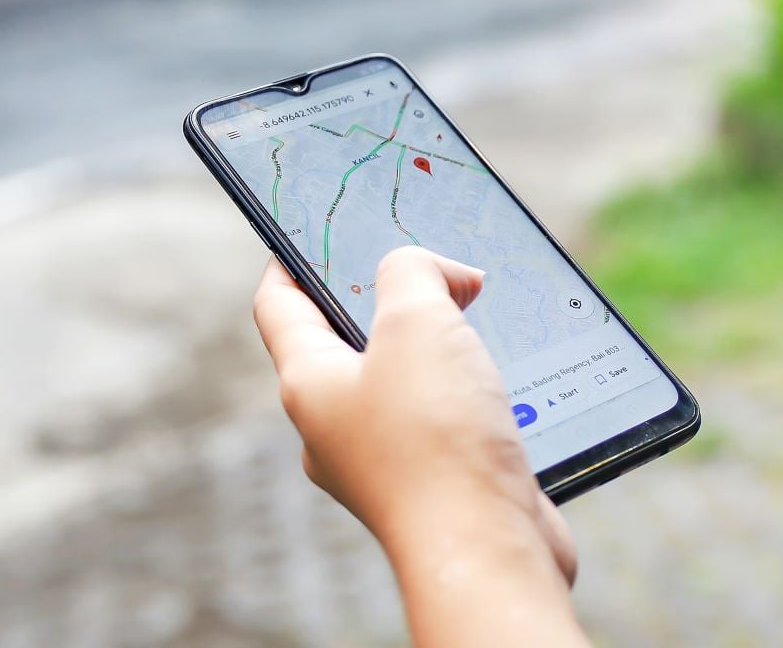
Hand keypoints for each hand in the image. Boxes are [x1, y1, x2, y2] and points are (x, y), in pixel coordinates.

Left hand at [253, 246, 576, 584]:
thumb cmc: (438, 441)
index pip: (278, 305)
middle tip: (426, 265)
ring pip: (403, 380)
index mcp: (310, 384)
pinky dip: (468, 389)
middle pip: (345, 341)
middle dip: (384, 298)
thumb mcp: (419, 322)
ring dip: (437, 345)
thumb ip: (414, 272)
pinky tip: (504, 376)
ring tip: (475, 313)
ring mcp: (386, 459)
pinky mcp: (436, 482)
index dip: (289, 258)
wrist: (486, 551)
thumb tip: (442, 274)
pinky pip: (444, 419)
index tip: (308, 230)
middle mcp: (337, 426)